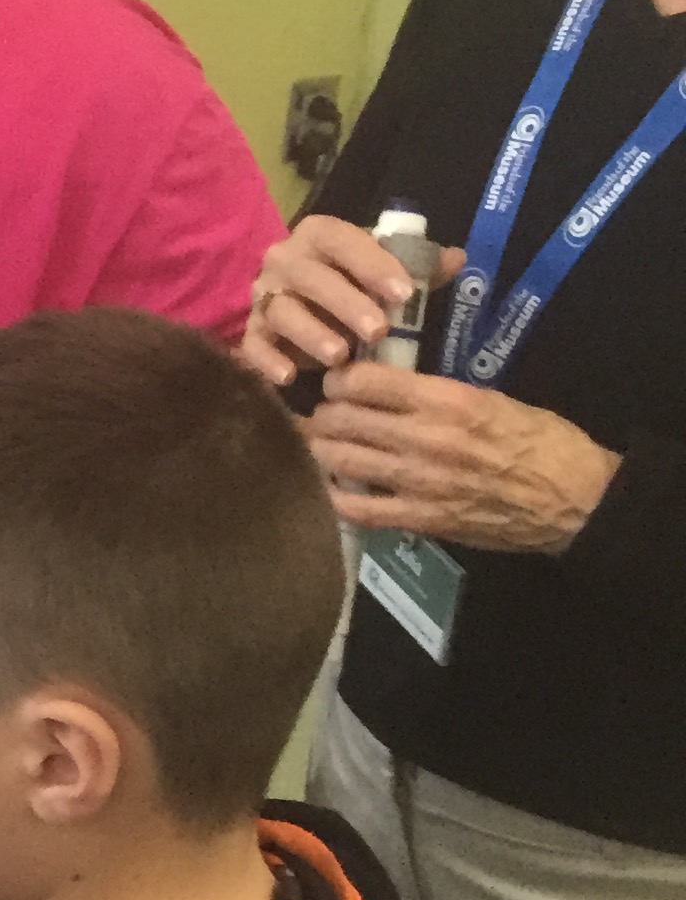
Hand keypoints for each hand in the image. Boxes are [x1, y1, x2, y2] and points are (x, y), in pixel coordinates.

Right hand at [240, 217, 465, 383]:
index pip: (339, 239)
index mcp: (318, 237)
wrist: (310, 306)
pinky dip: (267, 360)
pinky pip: (253, 344)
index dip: (370, 263)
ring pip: (281, 311)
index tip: (404, 293)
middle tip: (378, 331)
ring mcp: (264, 297)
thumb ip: (421, 268)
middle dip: (344, 303)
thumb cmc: (358, 285)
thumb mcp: (390, 273)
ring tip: (340, 357)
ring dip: (310, 333)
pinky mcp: (252, 332)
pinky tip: (289, 376)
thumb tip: (456, 259)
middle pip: (307, 276)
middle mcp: (284, 261)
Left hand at [307, 363, 621, 551]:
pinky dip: (335, 495)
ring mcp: (418, 482)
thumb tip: (382, 387)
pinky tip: (336, 486)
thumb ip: (433, 393)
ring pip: (336, 459)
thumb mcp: (489, 398)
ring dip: (323, 450)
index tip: (338, 384)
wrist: (576, 500)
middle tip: (328, 417)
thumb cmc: (540, 442)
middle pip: (338, 419)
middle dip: (323, 414)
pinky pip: (355, 508)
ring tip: (328, 446)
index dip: (338, 381)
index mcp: (445, 400)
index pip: (360, 381)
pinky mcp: (420, 519)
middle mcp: (424, 438)